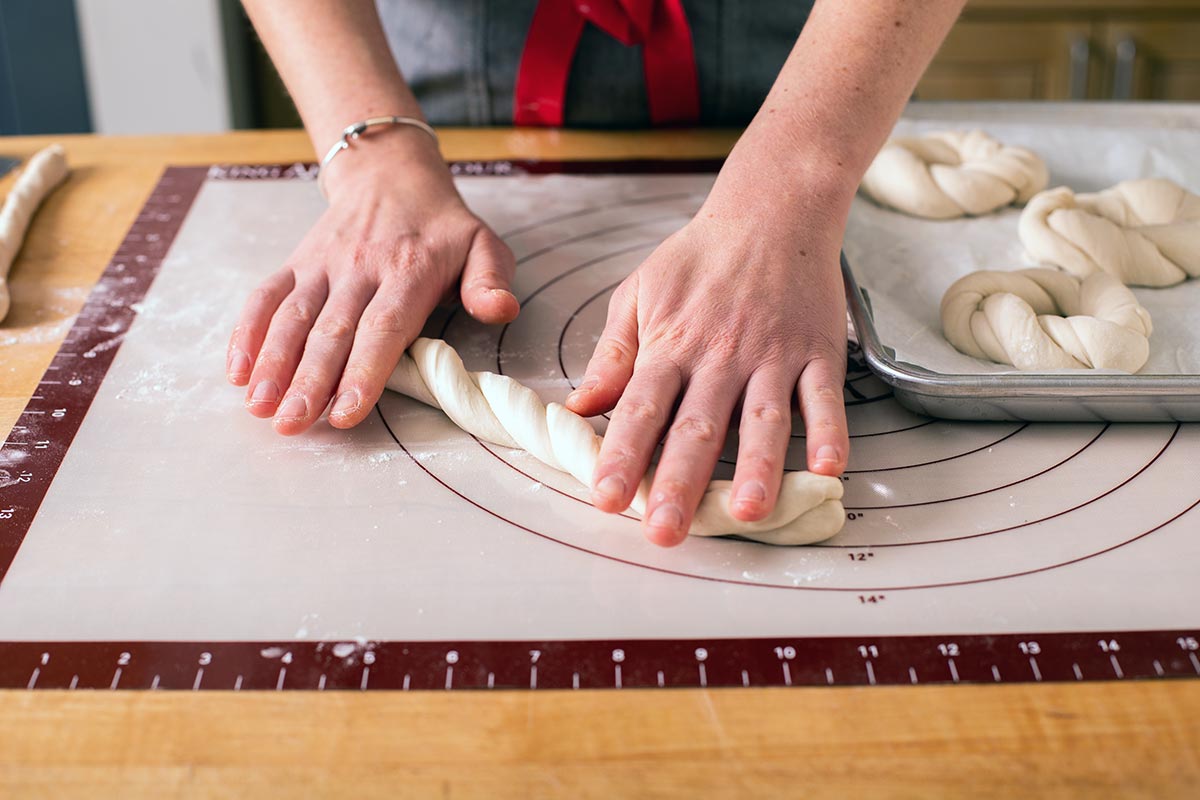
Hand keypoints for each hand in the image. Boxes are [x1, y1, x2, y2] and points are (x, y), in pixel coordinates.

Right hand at [226, 133, 518, 433]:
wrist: (391, 174)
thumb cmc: (442, 227)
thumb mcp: (483, 244)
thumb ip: (491, 279)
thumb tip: (502, 309)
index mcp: (408, 271)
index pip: (383, 327)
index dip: (364, 371)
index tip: (346, 412)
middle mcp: (360, 268)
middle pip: (331, 331)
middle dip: (309, 381)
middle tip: (292, 424)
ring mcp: (323, 265)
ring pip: (293, 317)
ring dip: (273, 364)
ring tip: (261, 407)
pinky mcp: (297, 262)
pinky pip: (267, 296)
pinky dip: (248, 332)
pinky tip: (237, 372)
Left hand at [565, 183, 850, 546]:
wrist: (771, 210)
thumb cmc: (697, 258)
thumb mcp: (639, 295)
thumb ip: (613, 356)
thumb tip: (577, 408)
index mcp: (671, 345)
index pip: (640, 407)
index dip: (622, 454)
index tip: (606, 498)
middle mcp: (720, 356)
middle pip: (697, 427)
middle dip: (679, 482)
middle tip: (665, 533)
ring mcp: (773, 355)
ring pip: (763, 419)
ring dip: (755, 467)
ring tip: (746, 513)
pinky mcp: (818, 351)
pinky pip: (825, 398)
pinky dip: (830, 432)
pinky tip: (828, 470)